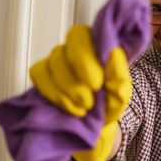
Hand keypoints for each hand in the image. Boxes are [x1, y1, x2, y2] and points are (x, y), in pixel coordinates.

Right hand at [29, 24, 131, 160]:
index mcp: (97, 45)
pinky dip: (53, 94)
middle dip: (76, 77)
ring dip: (67, 90)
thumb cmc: (109, 102)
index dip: (85, 58)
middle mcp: (75, 47)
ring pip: (53, 63)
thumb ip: (118, 74)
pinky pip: (39, 74)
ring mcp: (57, 59)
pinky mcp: (43, 73)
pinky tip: (69, 107)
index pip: (82, 35)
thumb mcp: (121, 92)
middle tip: (89, 100)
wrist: (97, 125)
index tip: (96, 84)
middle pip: (65, 48)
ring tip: (84, 107)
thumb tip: (113, 53)